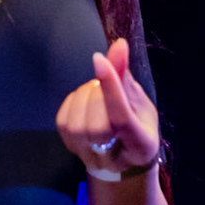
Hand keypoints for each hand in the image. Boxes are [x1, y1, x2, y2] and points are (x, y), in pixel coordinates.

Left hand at [56, 37, 159, 177]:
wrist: (124, 160)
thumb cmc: (138, 128)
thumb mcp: (142, 103)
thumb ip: (126, 77)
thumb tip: (118, 45)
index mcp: (140, 144)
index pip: (121, 117)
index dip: (110, 87)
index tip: (99, 59)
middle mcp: (113, 157)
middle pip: (96, 124)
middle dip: (98, 93)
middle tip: (107, 81)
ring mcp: (89, 156)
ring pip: (76, 125)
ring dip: (84, 97)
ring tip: (97, 92)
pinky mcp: (71, 148)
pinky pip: (63, 121)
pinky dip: (73, 102)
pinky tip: (85, 101)